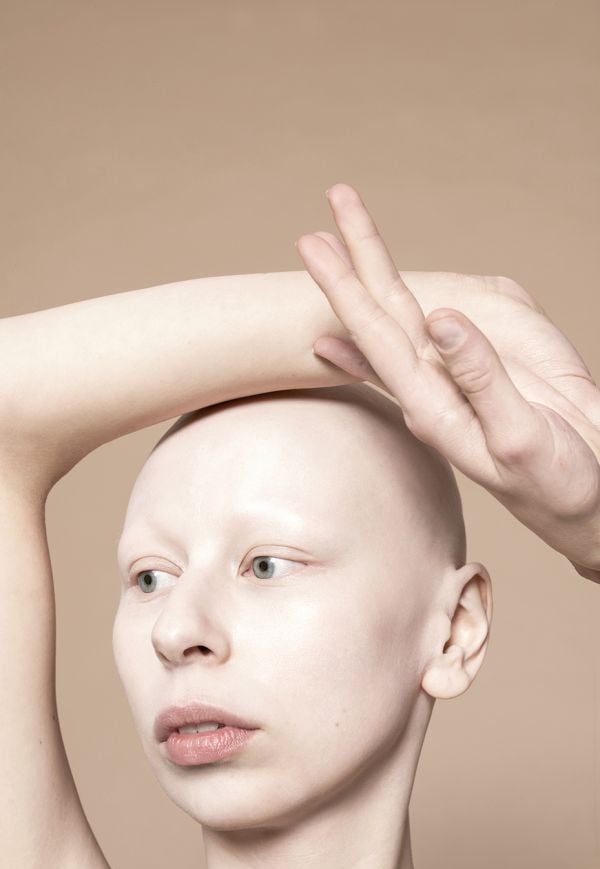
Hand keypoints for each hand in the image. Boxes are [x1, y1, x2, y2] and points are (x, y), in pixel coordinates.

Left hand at [295, 183, 599, 582]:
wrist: (581, 510)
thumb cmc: (557, 483)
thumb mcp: (520, 434)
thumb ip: (481, 378)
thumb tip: (442, 319)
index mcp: (432, 405)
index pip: (377, 334)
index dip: (345, 287)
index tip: (315, 244)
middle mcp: (426, 394)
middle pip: (378, 317)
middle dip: (350, 266)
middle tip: (321, 219)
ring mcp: (444, 389)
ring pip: (398, 321)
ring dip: (369, 281)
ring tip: (338, 245)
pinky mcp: (466, 389)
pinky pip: (417, 346)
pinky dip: (387, 325)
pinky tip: (358, 325)